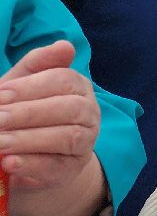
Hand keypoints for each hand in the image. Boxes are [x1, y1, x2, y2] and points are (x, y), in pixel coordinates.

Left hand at [1, 40, 107, 215]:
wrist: (30, 157)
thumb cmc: (23, 114)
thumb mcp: (22, 88)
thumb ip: (36, 66)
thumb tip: (64, 46)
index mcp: (78, 87)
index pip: (64, 80)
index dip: (32, 87)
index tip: (1, 94)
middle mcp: (89, 113)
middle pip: (70, 109)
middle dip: (29, 113)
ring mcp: (85, 143)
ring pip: (67, 138)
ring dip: (28, 140)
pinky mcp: (72, 170)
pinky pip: (57, 167)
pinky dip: (31, 164)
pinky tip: (8, 163)